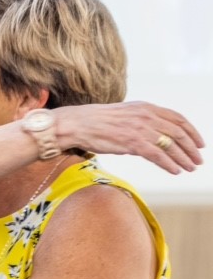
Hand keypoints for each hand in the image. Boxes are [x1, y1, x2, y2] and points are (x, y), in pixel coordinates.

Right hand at [54, 101, 204, 174]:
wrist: (78, 124)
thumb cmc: (96, 122)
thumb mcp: (124, 114)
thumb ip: (141, 121)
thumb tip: (151, 135)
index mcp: (146, 107)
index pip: (177, 118)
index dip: (192, 131)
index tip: (199, 143)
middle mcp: (146, 116)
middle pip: (178, 132)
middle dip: (191, 148)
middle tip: (197, 159)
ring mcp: (140, 129)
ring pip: (170, 145)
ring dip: (183, 158)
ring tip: (189, 167)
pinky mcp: (132, 142)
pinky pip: (157, 155)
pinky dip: (169, 164)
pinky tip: (175, 170)